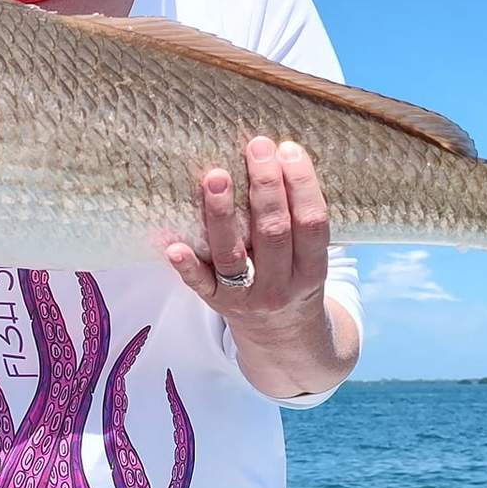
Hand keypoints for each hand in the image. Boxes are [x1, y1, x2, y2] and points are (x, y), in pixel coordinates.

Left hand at [165, 135, 328, 336]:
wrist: (284, 341)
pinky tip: (174, 245)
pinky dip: (186, 266)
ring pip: (232, 254)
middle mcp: (281, 285)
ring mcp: (247, 297)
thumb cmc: (296, 281)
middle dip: (265, 186)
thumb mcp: (312, 259)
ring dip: (222, 214)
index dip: (302, 185)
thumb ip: (302, 222)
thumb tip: (283, 157)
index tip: (288, 149)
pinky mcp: (217, 304)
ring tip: (216, 175)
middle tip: (256, 146)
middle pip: (273, 233)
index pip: (311, 223)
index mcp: (312, 270)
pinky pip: (200, 285)